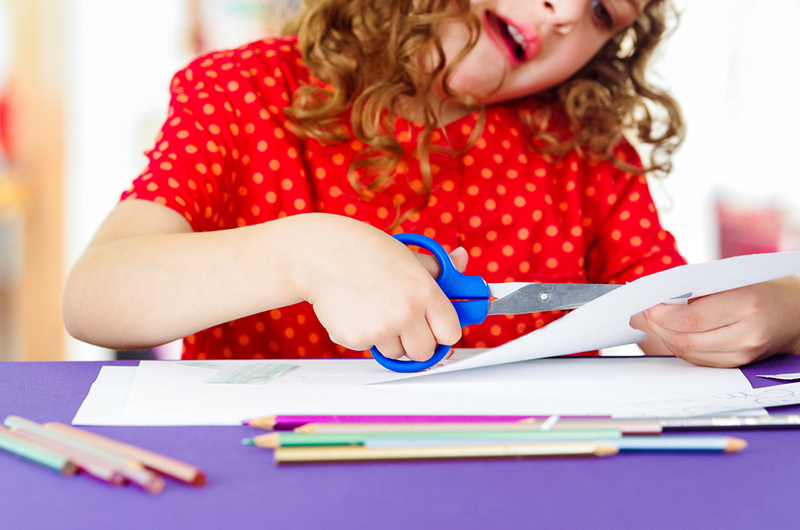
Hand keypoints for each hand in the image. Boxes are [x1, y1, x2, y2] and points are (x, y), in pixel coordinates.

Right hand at [300, 215, 464, 360]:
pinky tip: (356, 311)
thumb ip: (439, 267)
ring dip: (389, 338)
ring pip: (396, 352)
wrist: (321, 255)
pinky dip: (364, 335)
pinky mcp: (356, 339)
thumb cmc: (365, 252)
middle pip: (425, 351)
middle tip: (403, 320)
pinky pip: (369, 349)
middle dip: (417, 340)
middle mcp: (406, 312)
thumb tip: (462, 259)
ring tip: (374, 308)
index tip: (435, 327)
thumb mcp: (408, 255)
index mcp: (424, 291)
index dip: (442, 331)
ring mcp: (381, 328)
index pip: (451, 332)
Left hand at [640, 274, 799, 366]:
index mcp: (746, 305)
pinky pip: (699, 360)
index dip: (662, 314)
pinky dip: (681, 346)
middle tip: (645, 312)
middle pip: (685, 339)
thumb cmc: (761, 289)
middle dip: (658, 325)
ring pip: (689, 352)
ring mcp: (744, 354)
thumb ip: (698, 290)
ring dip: (666, 337)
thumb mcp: (733, 280)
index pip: (690, 318)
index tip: (647, 304)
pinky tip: (673, 333)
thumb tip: (659, 299)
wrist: (794, 312)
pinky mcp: (739, 365)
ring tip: (656, 321)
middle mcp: (746, 334)